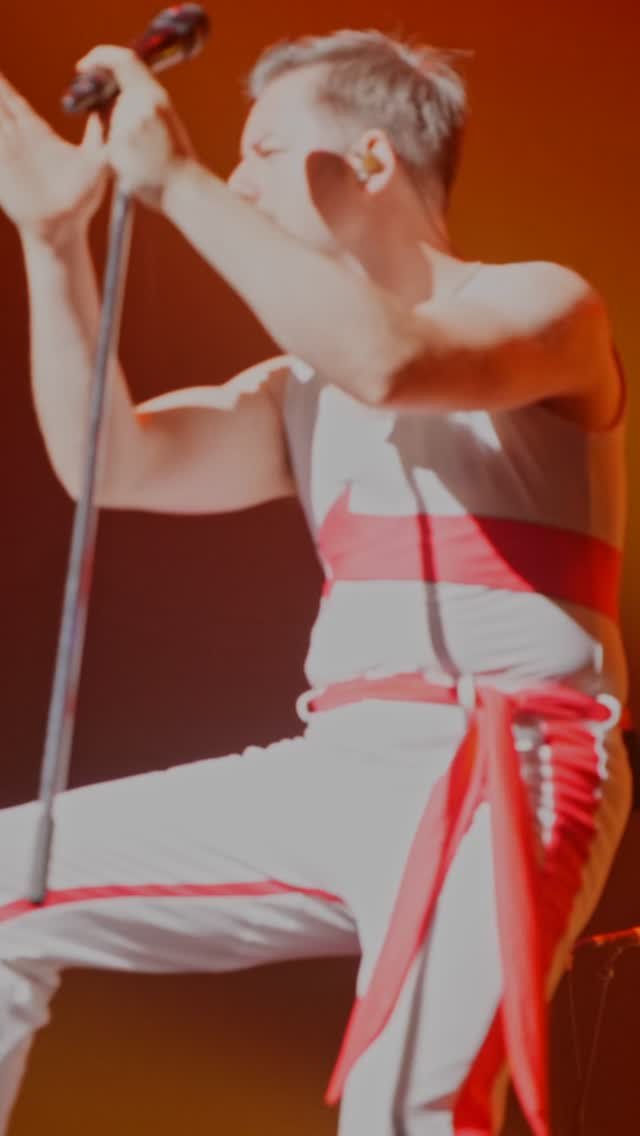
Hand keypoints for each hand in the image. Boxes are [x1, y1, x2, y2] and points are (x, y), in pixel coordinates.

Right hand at [0, 73, 106, 242]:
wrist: (64, 229)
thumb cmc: (81, 200)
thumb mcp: (95, 161)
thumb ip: (97, 135)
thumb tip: (106, 110)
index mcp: (37, 135)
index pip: (15, 102)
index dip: (3, 86)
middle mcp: (18, 141)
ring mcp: (7, 155)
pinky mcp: (1, 170)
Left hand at [75, 46, 195, 207]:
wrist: (182, 186)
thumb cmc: (175, 157)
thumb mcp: (165, 117)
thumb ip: (140, 100)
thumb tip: (111, 95)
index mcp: (154, 94)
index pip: (121, 60)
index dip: (98, 57)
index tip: (83, 66)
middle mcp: (140, 104)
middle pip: (109, 99)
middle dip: (111, 116)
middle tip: (128, 137)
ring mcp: (126, 124)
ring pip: (106, 122)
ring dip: (115, 136)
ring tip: (139, 155)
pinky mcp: (116, 147)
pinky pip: (106, 144)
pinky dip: (115, 153)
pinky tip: (133, 165)